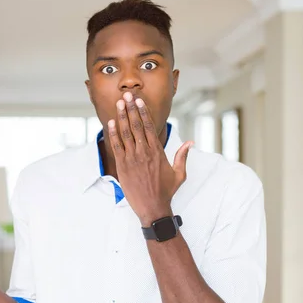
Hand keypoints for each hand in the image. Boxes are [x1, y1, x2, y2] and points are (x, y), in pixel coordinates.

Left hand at [107, 92, 192, 225]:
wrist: (153, 208)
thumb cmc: (166, 192)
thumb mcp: (179, 174)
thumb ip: (182, 156)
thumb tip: (190, 143)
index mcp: (157, 152)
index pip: (149, 127)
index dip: (143, 112)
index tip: (139, 100)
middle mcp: (144, 152)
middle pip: (136, 125)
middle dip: (131, 109)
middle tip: (127, 95)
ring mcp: (132, 159)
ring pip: (125, 133)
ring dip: (122, 117)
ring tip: (119, 103)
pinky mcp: (123, 166)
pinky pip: (117, 146)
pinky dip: (114, 133)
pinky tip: (112, 122)